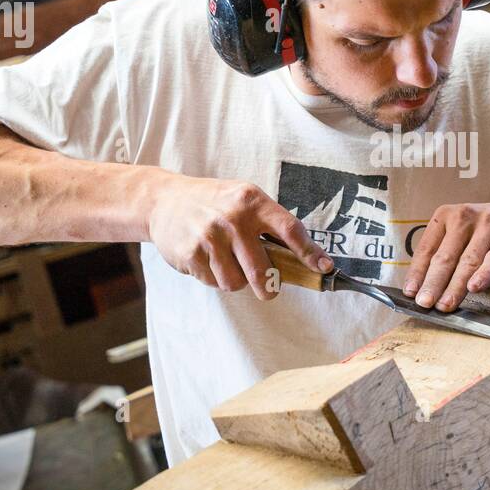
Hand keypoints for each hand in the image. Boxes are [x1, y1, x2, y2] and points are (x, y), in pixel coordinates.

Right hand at [147, 175, 330, 298]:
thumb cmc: (214, 202)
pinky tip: (207, 260)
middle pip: (263, 271)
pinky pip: (214, 283)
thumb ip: (269, 224)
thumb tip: (303, 258)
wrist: (164, 200)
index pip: (290, 229)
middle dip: (268, 287)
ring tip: (227, 263)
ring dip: (236, 281)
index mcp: (252, 201)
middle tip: (268, 290)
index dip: (310, 252)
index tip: (324, 267)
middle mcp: (233, 218)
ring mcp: (210, 237)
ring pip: (237, 283)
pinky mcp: (191, 253)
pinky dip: (214, 279)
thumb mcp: (243, 199)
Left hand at [403, 201, 489, 310]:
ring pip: (468, 261)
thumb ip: (447, 254)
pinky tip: (475, 288)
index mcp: (447, 215)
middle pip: (445, 256)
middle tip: (425, 304)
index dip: (417, 273)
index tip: (410, 294)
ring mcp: (489, 222)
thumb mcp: (465, 236)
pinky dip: (485, 274)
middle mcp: (465, 215)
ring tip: (445, 306)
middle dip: (433, 283)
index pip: (426, 248)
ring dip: (455, 286)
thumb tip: (424, 289)